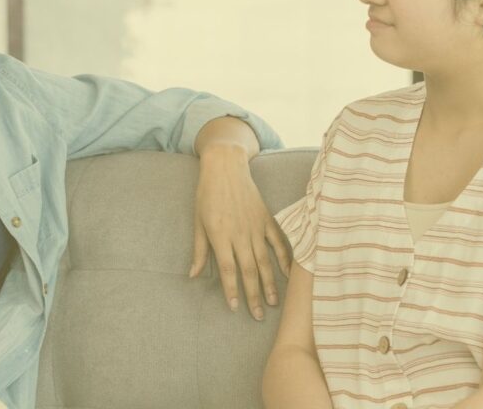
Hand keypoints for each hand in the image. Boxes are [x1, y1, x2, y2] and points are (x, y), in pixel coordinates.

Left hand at [190, 143, 291, 319]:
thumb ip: (199, 250)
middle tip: (258, 316)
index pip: (228, 270)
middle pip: (248, 271)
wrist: (225, 166)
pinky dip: (285, 259)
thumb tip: (193, 274)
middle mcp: (240, 234)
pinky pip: (278, 243)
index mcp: (220, 236)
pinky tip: (289, 275)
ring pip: (264, 261)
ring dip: (270, 284)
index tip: (234, 308)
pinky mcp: (266, 219)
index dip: (231, 290)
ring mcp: (255, 227)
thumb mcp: (197, 222)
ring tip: (274, 303)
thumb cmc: (207, 194)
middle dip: (253, 295)